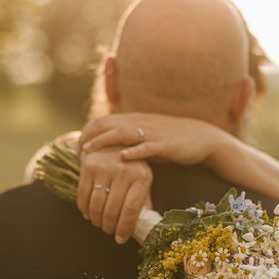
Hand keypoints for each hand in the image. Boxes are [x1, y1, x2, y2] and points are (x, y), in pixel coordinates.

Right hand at [77, 147, 152, 243]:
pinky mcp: (88, 166)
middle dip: (109, 226)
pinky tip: (88, 214)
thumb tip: (143, 224)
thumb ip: (143, 199)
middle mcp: (124, 171)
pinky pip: (83, 195)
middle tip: (109, 232)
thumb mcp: (142, 177)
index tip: (121, 239)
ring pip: (97, 205)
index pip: (132, 209)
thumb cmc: (130, 163)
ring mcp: (104, 168)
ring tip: (100, 224)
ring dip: (97, 220)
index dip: (125, 227)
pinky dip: (84, 209)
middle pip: (113, 209)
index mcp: (142, 176)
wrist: (112, 138)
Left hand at [80, 113, 224, 164]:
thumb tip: (108, 149)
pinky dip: (134, 152)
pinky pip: (148, 147)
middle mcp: (142, 123)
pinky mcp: (166, 145)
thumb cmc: (172, 139)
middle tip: (77, 149)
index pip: (106, 120)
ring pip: (124, 133)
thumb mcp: (147, 135)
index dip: (89, 130)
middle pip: (109, 124)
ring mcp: (153, 133)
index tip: (78, 143)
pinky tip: (122, 158)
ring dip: (104, 142)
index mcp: (136, 120)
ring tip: (89, 151)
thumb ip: (129, 139)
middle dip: (90, 135)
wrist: (202, 138)